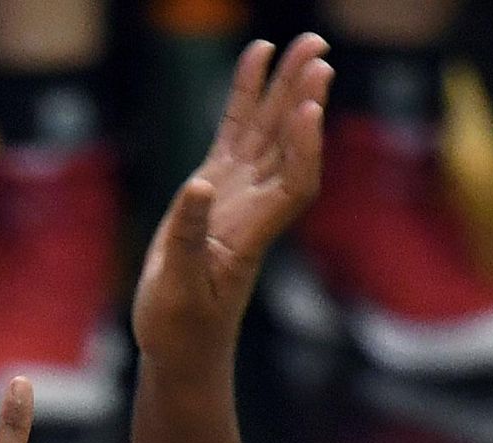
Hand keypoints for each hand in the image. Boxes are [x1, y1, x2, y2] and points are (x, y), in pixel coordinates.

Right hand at [130, 35, 328, 370]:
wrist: (182, 349)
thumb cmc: (179, 331)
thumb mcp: (175, 293)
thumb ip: (186, 241)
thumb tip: (198, 185)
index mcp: (248, 235)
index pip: (292, 184)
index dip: (303, 147)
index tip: (309, 108)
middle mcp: (252, 208)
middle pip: (288, 145)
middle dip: (303, 98)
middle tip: (317, 49)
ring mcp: (236, 194)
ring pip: (269, 131)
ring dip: (286, 87)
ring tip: (304, 43)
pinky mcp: (215, 188)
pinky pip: (237, 132)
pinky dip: (247, 95)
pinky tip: (257, 56)